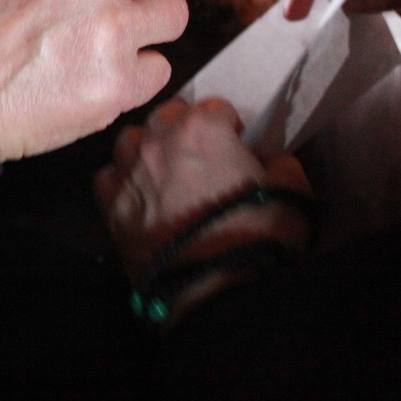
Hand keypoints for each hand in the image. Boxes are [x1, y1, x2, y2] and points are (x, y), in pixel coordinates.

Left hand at [96, 98, 310, 283]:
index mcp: (203, 128)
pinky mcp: (111, 206)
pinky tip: (141, 197)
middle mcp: (158, 140)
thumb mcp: (292, 191)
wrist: (217, 294)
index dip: (229, 127)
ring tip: (167, 173)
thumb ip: (279, 162)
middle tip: (202, 158)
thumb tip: (266, 160)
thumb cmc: (258, 239)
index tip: (235, 145)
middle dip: (185, 129)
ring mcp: (129, 171)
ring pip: (131, 140)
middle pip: (168, 115)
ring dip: (149, 149)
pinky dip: (123, 182)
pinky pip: (108, 177)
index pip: (215, 106)